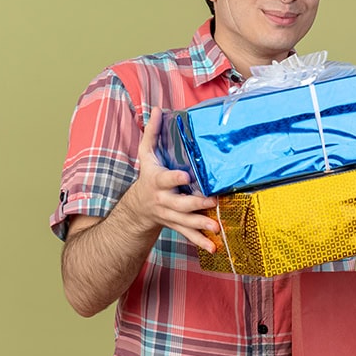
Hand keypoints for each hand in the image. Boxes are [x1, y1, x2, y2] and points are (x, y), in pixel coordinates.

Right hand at [115, 110, 219, 252]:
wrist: (139, 207)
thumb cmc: (148, 175)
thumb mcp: (147, 154)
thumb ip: (152, 132)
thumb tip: (158, 108)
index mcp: (157, 181)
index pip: (166, 179)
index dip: (175, 178)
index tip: (185, 176)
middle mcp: (164, 200)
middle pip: (180, 204)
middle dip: (196, 204)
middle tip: (212, 203)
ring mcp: (170, 215)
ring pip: (185, 222)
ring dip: (201, 226)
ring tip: (216, 228)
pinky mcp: (176, 225)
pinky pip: (188, 235)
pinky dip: (200, 242)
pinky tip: (214, 247)